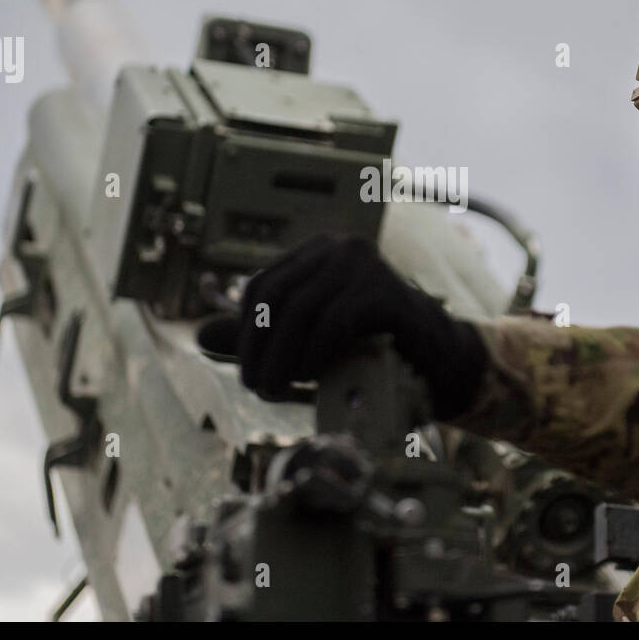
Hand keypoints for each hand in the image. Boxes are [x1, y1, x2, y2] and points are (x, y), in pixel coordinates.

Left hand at [236, 234, 486, 418]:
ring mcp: (365, 264)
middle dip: (258, 346)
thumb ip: (263, 335)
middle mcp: (340, 248)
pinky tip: (309, 377)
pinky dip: (314, 353)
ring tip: (274, 391)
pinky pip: (334, 321)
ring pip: (301, 309)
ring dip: (281, 357)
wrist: (436, 358)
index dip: (245, 329)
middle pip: (276, 295)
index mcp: (318, 253)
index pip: (262, 285)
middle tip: (255, 387)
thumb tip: (202, 336)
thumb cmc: (370, 348)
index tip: (245, 369)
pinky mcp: (385, 290)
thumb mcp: (310, 341)